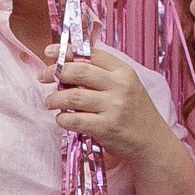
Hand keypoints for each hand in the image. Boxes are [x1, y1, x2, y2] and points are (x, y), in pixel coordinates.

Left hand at [41, 45, 174, 164]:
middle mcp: (119, 86)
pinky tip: (61, 119)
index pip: (91, 54)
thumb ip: (103, 76)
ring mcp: (113, 107)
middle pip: (79, 71)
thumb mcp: (127, 87)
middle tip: (42, 77)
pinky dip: (63, 119)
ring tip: (49, 102)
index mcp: (123, 71)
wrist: (152, 143)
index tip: (49, 52)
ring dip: (55, 98)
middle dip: (55, 72)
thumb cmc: (136, 115)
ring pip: (73, 96)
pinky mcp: (107, 127)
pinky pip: (76, 120)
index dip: (67, 51)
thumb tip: (68, 69)